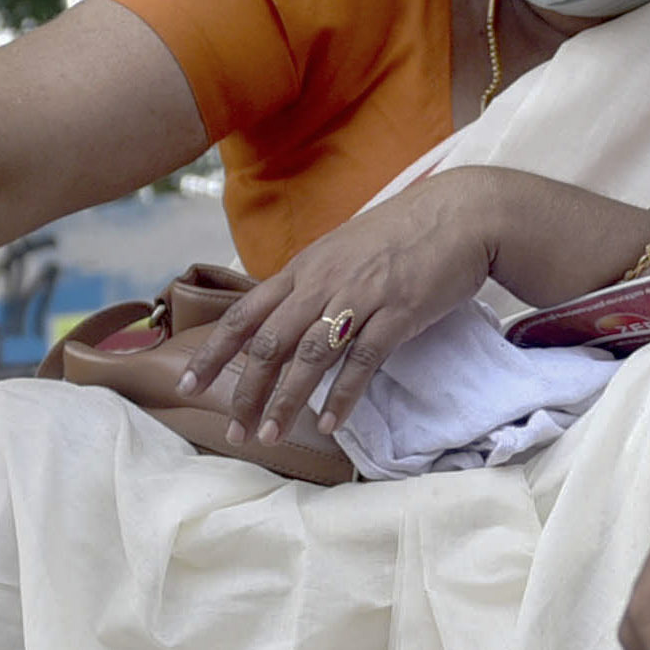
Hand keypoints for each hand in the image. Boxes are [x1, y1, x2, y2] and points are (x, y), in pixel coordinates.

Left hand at [177, 170, 508, 446]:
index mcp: (304, 268)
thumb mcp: (342, 250)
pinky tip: (330, 424)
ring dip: (286, 402)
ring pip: (309, 357)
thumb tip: (286, 319)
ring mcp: (360, 297)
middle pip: (270, 343)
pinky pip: (362, 362)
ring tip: (270, 437)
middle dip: (246, 390)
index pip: (245, 313)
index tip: (188, 384)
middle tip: (233, 430)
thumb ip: (312, 282)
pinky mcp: (398, 313)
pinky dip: (343, 396)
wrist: (462, 213)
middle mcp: (323, 282)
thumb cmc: (403, 233)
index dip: (214, 351)